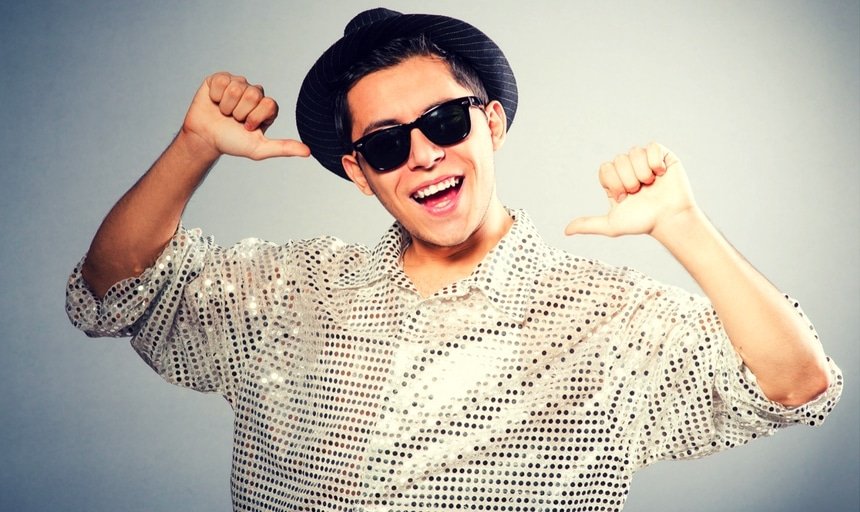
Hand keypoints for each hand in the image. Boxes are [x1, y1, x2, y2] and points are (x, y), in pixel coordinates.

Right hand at [180, 72, 310, 160]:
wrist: (205, 139)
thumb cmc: (232, 143)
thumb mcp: (259, 149)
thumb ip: (284, 148)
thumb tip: (309, 152)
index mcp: (267, 106)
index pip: (270, 104)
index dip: (255, 118)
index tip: (247, 127)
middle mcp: (254, 93)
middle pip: (254, 94)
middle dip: (240, 112)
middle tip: (234, 120)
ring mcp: (238, 84)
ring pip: (236, 88)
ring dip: (226, 106)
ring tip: (223, 113)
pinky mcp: (220, 79)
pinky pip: (222, 81)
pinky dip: (215, 96)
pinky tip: (214, 102)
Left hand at [564, 142, 697, 238]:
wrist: (670, 219)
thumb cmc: (643, 222)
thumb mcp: (612, 224)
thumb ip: (588, 224)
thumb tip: (566, 231)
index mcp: (615, 180)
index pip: (605, 168)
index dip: (614, 182)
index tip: (624, 198)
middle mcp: (629, 168)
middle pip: (619, 160)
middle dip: (628, 179)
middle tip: (639, 192)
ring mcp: (646, 161)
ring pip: (634, 153)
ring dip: (642, 172)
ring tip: (650, 185)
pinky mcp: (662, 156)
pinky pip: (652, 147)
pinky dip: (655, 162)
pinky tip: (661, 175)